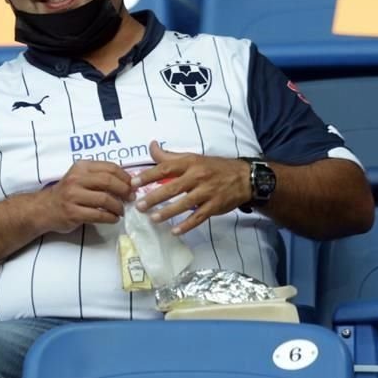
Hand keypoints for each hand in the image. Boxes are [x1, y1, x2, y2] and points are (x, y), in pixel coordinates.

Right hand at [40, 160, 134, 233]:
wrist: (44, 208)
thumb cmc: (67, 193)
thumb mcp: (80, 177)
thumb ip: (99, 176)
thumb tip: (128, 182)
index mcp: (81, 167)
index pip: (110, 167)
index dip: (125, 177)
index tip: (133, 185)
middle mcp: (76, 179)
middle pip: (108, 181)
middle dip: (125, 190)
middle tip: (131, 198)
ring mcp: (73, 196)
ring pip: (105, 199)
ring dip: (118, 207)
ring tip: (121, 211)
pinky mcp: (73, 212)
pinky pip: (98, 214)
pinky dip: (110, 217)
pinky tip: (113, 218)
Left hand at [131, 141, 250, 235]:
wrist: (244, 177)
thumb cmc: (213, 167)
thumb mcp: (192, 157)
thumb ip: (169, 155)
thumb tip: (151, 145)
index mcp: (190, 163)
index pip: (165, 168)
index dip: (148, 175)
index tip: (133, 182)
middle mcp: (198, 176)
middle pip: (173, 188)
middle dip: (154, 197)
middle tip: (139, 205)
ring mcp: (207, 192)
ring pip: (185, 204)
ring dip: (168, 212)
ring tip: (153, 218)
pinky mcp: (215, 206)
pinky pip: (199, 217)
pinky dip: (187, 225)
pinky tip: (175, 231)